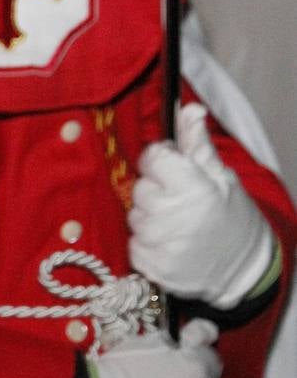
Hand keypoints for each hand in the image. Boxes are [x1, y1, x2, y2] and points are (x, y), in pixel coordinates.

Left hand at [129, 103, 274, 309]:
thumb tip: (190, 108)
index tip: (172, 169)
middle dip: (155, 190)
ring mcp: (161, 244)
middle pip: (140, 189)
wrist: (243, 269)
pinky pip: (133, 244)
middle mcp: (173, 215)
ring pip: (135, 217)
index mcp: (193, 188)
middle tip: (178, 201)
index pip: (152, 158)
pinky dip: (146, 243)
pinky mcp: (152, 267)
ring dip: (150, 218)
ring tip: (176, 224)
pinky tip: (169, 243)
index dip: (160, 160)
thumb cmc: (231, 217)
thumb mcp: (220, 177)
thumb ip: (196, 143)